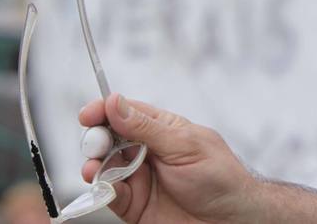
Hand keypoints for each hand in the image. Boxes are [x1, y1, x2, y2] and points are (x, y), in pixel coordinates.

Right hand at [78, 94, 258, 223]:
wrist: (228, 221)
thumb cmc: (219, 178)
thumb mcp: (184, 145)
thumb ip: (146, 128)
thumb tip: (116, 103)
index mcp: (164, 130)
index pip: (128, 113)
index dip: (105, 110)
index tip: (87, 114)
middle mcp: (148, 152)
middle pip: (110, 139)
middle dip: (97, 139)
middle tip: (95, 144)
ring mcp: (139, 178)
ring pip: (104, 166)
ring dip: (95, 165)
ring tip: (94, 168)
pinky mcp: (133, 205)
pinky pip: (109, 195)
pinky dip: (103, 190)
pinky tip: (107, 187)